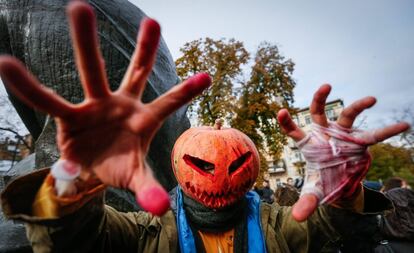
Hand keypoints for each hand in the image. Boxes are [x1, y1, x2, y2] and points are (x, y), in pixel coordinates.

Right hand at [0, 2, 210, 215]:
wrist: (93, 167)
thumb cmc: (120, 167)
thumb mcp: (135, 178)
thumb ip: (148, 189)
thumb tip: (162, 209)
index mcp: (144, 121)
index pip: (168, 104)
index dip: (186, 92)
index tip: (207, 76)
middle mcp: (121, 106)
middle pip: (135, 73)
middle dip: (145, 49)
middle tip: (155, 20)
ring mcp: (95, 107)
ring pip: (92, 72)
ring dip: (87, 43)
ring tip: (79, 5)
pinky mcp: (70, 116)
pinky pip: (48, 101)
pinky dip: (29, 88)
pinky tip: (6, 64)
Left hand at [277, 84, 409, 220]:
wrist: (340, 184)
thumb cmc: (323, 182)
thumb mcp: (315, 192)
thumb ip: (306, 201)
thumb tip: (296, 218)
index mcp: (307, 143)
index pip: (294, 129)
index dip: (287, 121)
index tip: (280, 111)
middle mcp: (323, 134)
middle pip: (319, 112)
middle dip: (320, 98)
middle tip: (325, 85)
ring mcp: (342, 135)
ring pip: (348, 115)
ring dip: (359, 106)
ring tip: (372, 99)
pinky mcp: (359, 141)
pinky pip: (374, 134)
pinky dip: (387, 131)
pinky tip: (403, 125)